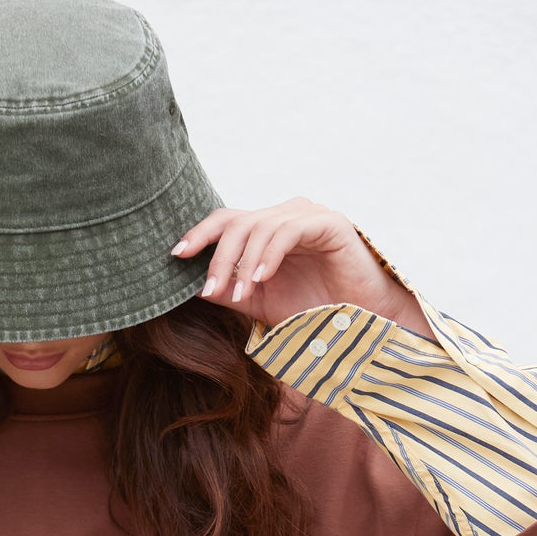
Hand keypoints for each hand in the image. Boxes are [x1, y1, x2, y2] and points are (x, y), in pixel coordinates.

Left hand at [169, 198, 408, 329]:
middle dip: (217, 256)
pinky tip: (261, 279)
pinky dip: (269, 255)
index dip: (199, 234)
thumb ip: (229, 290)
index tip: (177, 256)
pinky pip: (288, 231)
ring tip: (239, 294)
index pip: (226, 220)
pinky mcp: (328, 223)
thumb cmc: (312, 309)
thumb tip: (192, 287)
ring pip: (259, 227)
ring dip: (243, 264)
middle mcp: (285, 215)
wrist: (360, 320)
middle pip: (237, 222)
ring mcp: (307, 215)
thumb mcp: (260, 302)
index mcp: (267, 228)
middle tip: (211, 290)